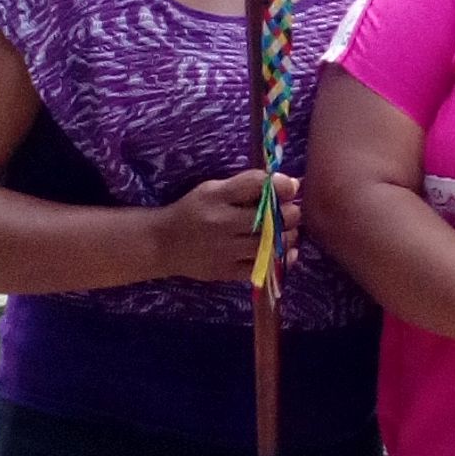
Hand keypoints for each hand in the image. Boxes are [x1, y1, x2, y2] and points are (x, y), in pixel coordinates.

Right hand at [154, 170, 297, 283]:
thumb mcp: (213, 190)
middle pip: (271, 217)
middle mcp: (221, 223)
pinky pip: (263, 267)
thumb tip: (292, 184)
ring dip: (289, 236)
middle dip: (291, 213)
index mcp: (216, 196)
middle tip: (292, 212)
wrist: (162, 244)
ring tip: (289, 231)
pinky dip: (282, 259)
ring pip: (272, 244)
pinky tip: (286, 251)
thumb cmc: (194, 212)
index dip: (282, 185)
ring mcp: (224, 250)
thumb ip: (248, 185)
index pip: (257, 184)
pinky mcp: (226, 271)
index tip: (291, 187)